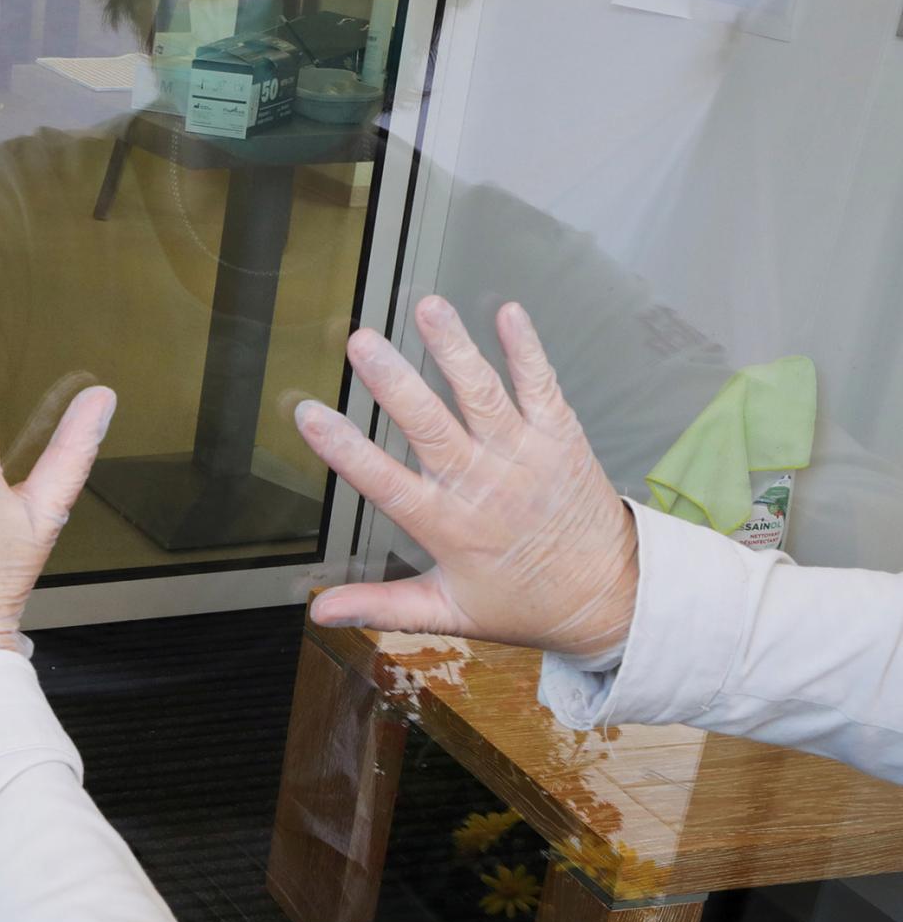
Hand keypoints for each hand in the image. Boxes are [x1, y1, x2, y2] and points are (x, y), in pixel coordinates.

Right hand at [294, 297, 637, 658]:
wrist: (612, 596)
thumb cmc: (524, 604)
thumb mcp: (449, 613)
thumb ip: (381, 607)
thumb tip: (320, 612)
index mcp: (450, 527)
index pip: (386, 483)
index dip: (345, 449)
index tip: (310, 414)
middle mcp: (486, 486)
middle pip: (432, 427)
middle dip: (395, 382)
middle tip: (361, 342)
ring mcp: (526, 456)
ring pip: (483, 396)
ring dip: (454, 349)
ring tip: (427, 308)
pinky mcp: (562, 437)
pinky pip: (541, 387)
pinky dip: (525, 349)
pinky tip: (506, 312)